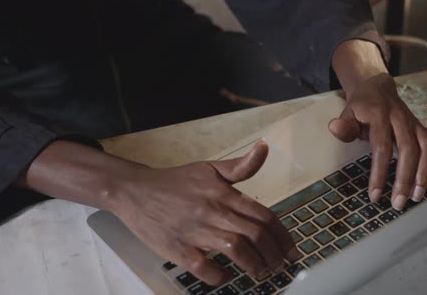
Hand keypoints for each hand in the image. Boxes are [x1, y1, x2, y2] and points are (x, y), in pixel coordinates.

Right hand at [112, 142, 299, 285]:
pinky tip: (225, 277)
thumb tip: (263, 148)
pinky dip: (218, 276)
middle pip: (254, 234)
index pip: (263, 215)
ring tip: (260, 273)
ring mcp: (195, 231)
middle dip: (273, 254)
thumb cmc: (175, 182)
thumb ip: (240, 166)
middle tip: (279, 265)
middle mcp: (213, 211)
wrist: (135, 190)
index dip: (282, 235)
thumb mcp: (209, 169)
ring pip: (234, 249)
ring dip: (253, 265)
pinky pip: (202, 267)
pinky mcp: (177, 248)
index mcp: (223, 194)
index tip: (291, 249)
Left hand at [330, 41, 426, 209]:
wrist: (377, 89)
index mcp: (380, 115)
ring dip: (424, 173)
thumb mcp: (347, 113)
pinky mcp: (425, 127)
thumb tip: (334, 127)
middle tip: (398, 203)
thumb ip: (344, 125)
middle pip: (409, 150)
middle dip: (405, 179)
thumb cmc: (361, 108)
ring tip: (416, 196)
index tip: (375, 195)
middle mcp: (401, 118)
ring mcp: (416, 122)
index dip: (379, 173)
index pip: (381, 146)